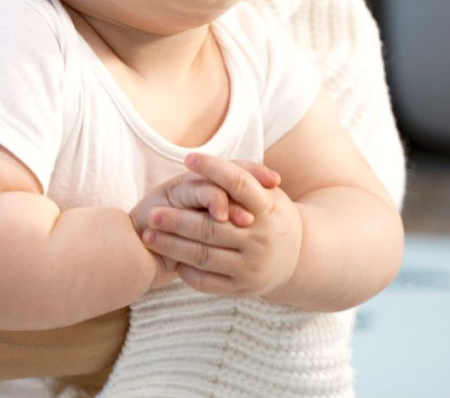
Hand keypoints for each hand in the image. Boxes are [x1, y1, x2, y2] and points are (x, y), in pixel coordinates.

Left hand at [141, 154, 299, 297]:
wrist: (299, 259)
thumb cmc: (271, 216)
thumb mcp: (268, 193)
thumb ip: (243, 176)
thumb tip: (206, 165)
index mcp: (268, 208)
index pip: (239, 183)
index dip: (213, 168)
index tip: (188, 159)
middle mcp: (261, 239)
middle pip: (210, 227)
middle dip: (177, 220)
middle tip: (152, 214)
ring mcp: (251, 267)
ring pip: (203, 256)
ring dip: (172, 246)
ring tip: (149, 237)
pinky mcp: (241, 289)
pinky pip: (206, 281)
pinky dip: (185, 270)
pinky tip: (170, 259)